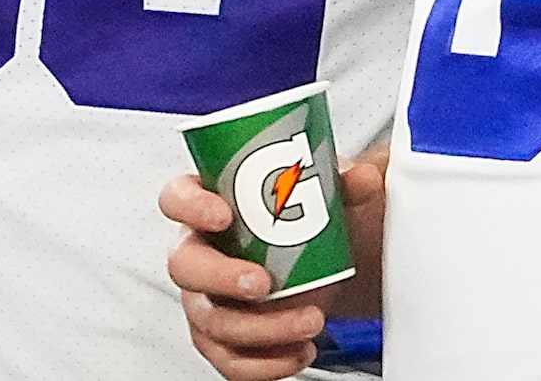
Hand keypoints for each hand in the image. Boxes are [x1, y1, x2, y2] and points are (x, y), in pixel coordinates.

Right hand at [159, 156, 382, 380]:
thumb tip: (362, 179)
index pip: (177, 197)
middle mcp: (199, 252)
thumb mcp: (327, 195)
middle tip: (265, 284)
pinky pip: (228, 360)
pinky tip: (298, 353)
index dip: (191, 206)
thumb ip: (343, 184)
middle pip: (185, 266)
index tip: (223, 215)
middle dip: (222, 278)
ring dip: (261, 328)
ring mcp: (205, 299)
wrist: (325, 264)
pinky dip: (265, 364)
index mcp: (211, 204)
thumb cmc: (306, 218)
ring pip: (211, 321)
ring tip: (310, 321)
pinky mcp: (221, 339)